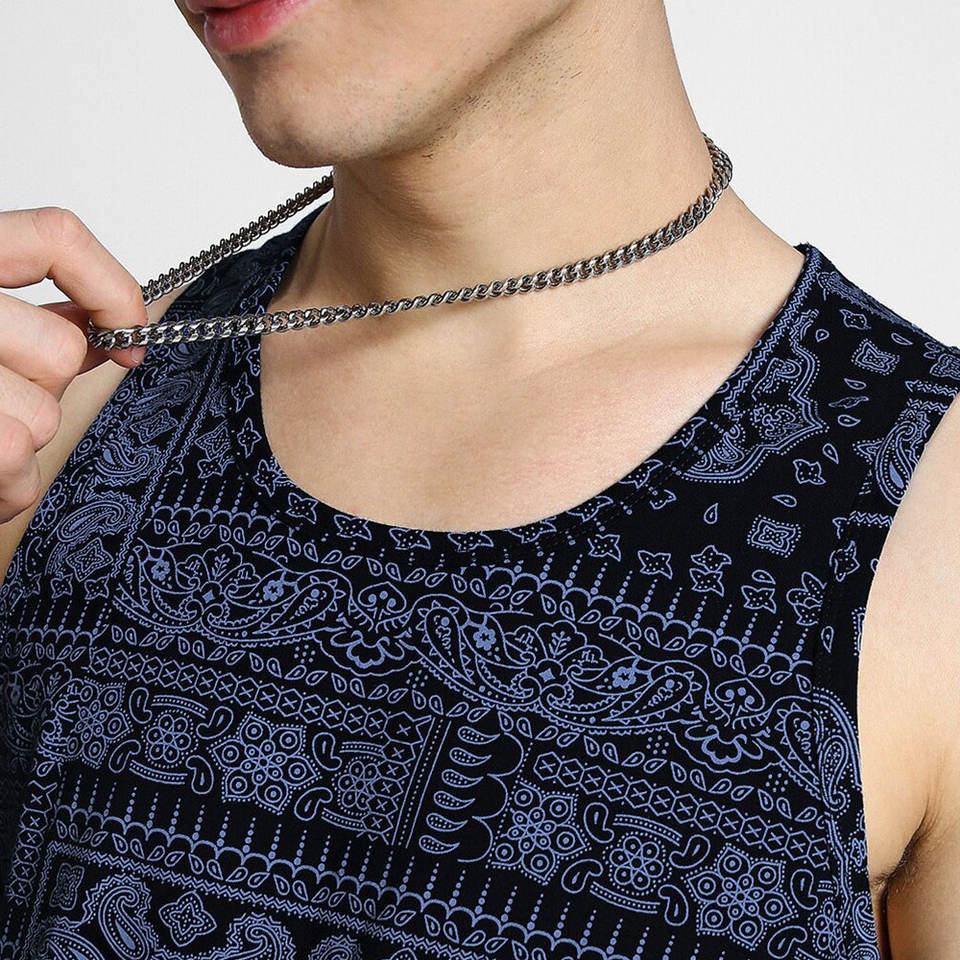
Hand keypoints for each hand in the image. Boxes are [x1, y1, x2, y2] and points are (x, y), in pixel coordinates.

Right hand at [0, 206, 148, 521]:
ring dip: (23, 437)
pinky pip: (16, 461)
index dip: (111, 289)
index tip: (125, 334)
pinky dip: (8, 482)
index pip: (56, 238)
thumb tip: (107, 327)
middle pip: (60, 348)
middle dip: (46, 386)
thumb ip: (34, 320)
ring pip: (44, 415)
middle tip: (2, 394)